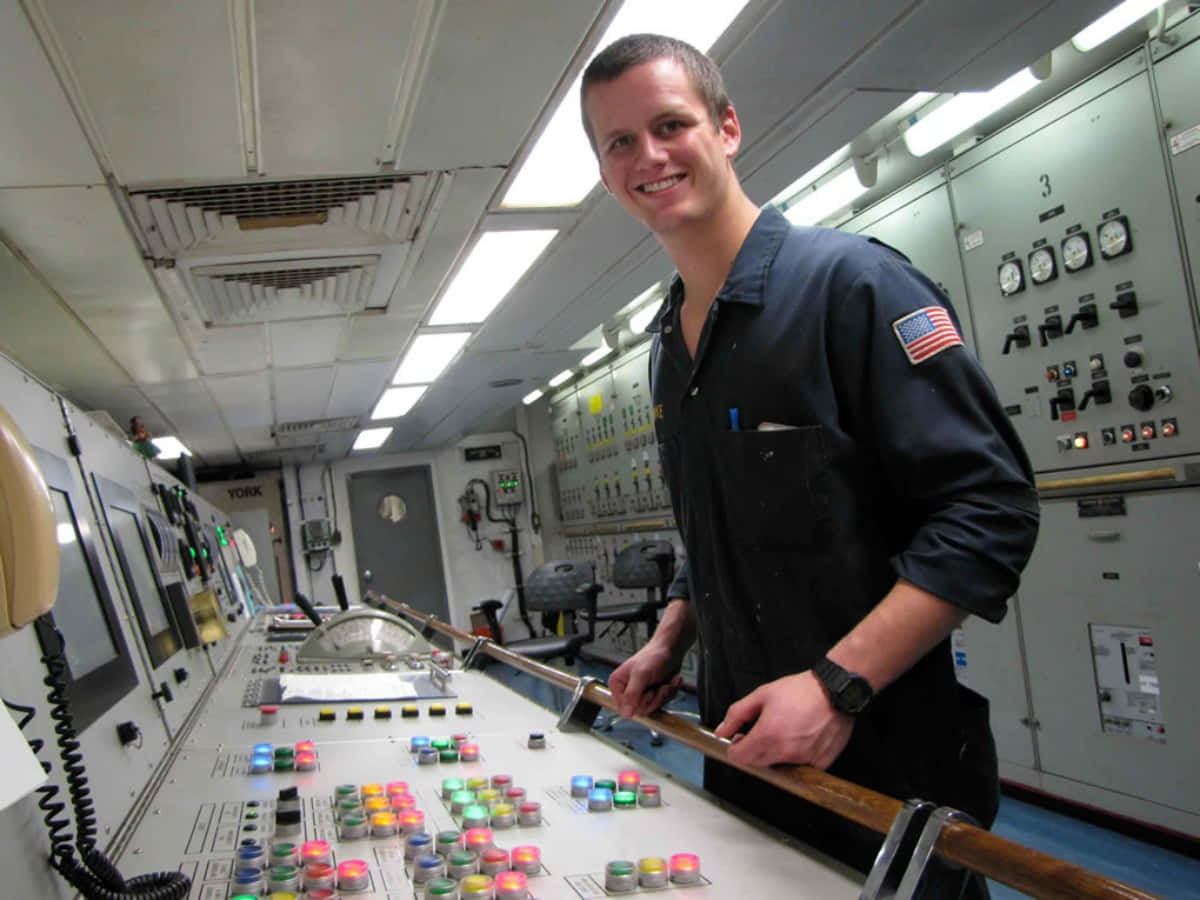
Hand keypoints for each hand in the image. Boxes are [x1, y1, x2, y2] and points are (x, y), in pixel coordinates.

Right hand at [608, 642, 681, 718]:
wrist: (671, 650)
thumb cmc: (653, 657)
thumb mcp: (641, 674)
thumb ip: (632, 694)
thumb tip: (626, 713)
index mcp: (618, 685)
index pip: (625, 709)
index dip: (640, 703)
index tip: (649, 691)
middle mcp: (627, 691)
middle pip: (641, 710)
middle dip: (656, 698)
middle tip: (661, 686)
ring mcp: (641, 694)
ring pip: (653, 707)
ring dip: (665, 695)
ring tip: (667, 682)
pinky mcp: (653, 695)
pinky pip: (662, 704)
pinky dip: (670, 693)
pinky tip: (671, 682)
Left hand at [713, 671, 853, 769]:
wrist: (835, 691)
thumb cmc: (801, 691)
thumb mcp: (762, 695)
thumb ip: (737, 714)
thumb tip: (722, 731)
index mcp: (767, 735)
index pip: (739, 758)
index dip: (735, 748)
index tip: (740, 739)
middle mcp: (785, 752)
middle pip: (757, 763)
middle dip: (754, 750)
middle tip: (762, 731)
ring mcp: (804, 760)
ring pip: (779, 766)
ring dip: (776, 753)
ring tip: (786, 731)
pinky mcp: (820, 763)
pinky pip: (801, 767)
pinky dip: (798, 757)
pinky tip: (802, 737)